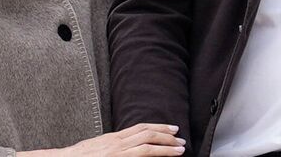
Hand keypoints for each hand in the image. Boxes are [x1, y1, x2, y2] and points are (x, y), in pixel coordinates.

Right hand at [17, 123, 185, 155]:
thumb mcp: (99, 147)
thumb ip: (115, 145)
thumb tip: (129, 146)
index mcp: (113, 137)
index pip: (141, 128)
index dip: (159, 128)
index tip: (172, 129)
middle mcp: (116, 143)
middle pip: (147, 134)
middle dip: (167, 136)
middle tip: (181, 140)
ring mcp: (116, 153)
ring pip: (146, 147)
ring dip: (165, 148)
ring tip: (179, 150)